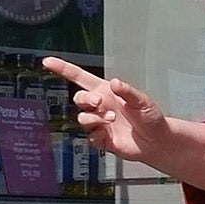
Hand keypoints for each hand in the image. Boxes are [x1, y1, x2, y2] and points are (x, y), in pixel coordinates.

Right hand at [43, 58, 169, 167]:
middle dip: (86, 99)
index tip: (47, 62)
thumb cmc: (151, 118)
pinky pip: (90, 136)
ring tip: (111, 119)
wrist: (157, 141)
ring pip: (82, 117)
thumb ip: (128, 92)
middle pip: (78, 98)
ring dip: (94, 118)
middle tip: (99, 103)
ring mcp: (99, 123)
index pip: (80, 78)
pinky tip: (109, 135)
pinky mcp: (102, 139)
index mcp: (106, 91)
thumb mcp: (142, 101)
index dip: (63, 69)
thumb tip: (115, 83)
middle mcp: (100, 106)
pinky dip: (97, 135)